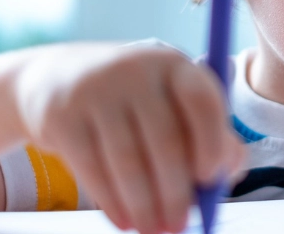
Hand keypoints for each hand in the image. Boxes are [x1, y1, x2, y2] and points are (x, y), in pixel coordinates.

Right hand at [13, 43, 246, 233]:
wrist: (53, 78)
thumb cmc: (132, 101)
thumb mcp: (171, 103)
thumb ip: (210, 135)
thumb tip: (229, 175)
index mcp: (174, 67)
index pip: (202, 100)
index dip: (211, 142)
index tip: (210, 180)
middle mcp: (136, 70)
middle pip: (165, 139)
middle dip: (175, 193)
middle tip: (178, 228)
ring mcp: (96, 89)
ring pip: (127, 159)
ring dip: (143, 204)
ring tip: (152, 230)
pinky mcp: (62, 114)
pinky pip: (92, 167)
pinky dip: (111, 202)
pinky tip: (123, 222)